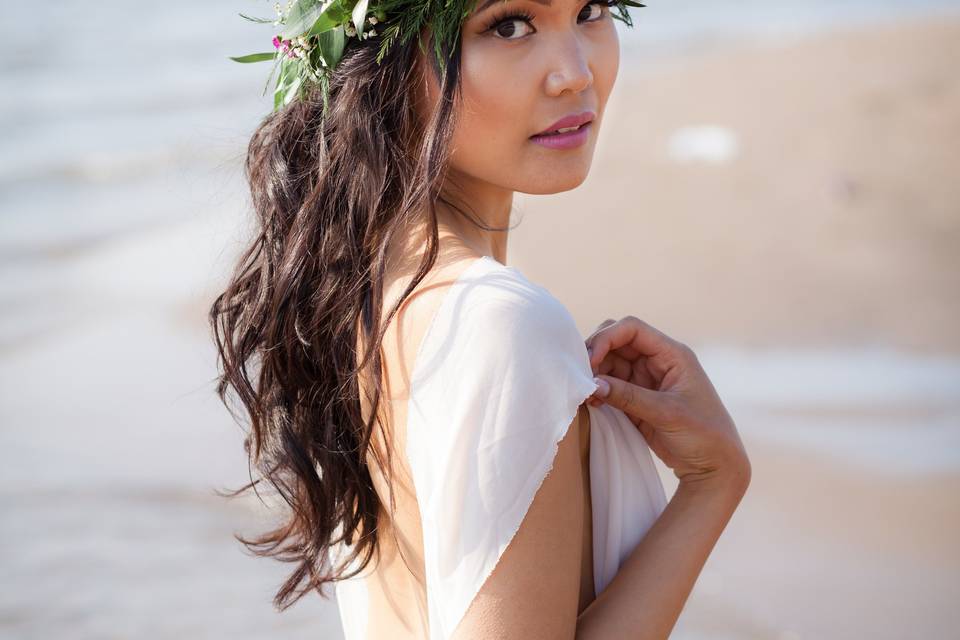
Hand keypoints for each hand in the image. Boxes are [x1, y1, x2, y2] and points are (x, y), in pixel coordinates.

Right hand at [584, 316, 750, 491]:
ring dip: (595, 375)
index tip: (591, 360)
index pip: (632, 329)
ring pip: (610, 364)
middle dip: (596, 354)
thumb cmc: (703, 435)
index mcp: (672, 354)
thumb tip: (593, 384)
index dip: (607, 338)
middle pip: (617, 342)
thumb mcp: (667, 413)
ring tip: (586, 395)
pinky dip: (598, 391)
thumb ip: (629, 397)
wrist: (714, 467)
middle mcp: (658, 362)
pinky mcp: (637, 400)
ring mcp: (646, 380)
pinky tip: (592, 403)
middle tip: (582, 377)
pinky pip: (611, 386)